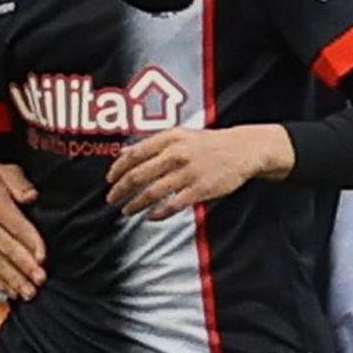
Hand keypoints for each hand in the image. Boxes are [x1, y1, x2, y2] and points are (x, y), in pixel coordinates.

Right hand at [0, 161, 45, 297]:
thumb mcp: (0, 171)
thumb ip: (18, 182)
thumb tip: (31, 195)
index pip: (16, 226)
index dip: (30, 241)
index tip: (42, 257)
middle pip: (6, 247)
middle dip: (23, 265)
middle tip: (38, 280)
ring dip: (11, 278)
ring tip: (27, 292)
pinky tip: (9, 290)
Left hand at [106, 124, 291, 219]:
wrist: (242, 149)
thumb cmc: (208, 143)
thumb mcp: (179, 135)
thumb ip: (151, 144)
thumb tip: (123, 153)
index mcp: (169, 138)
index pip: (134, 154)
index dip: (118, 169)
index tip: (109, 180)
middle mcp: (176, 154)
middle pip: (139, 175)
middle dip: (121, 190)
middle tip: (111, 199)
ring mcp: (188, 172)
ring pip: (153, 192)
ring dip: (136, 204)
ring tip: (127, 211)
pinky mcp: (200, 189)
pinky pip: (173, 204)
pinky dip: (158, 213)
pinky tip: (150, 217)